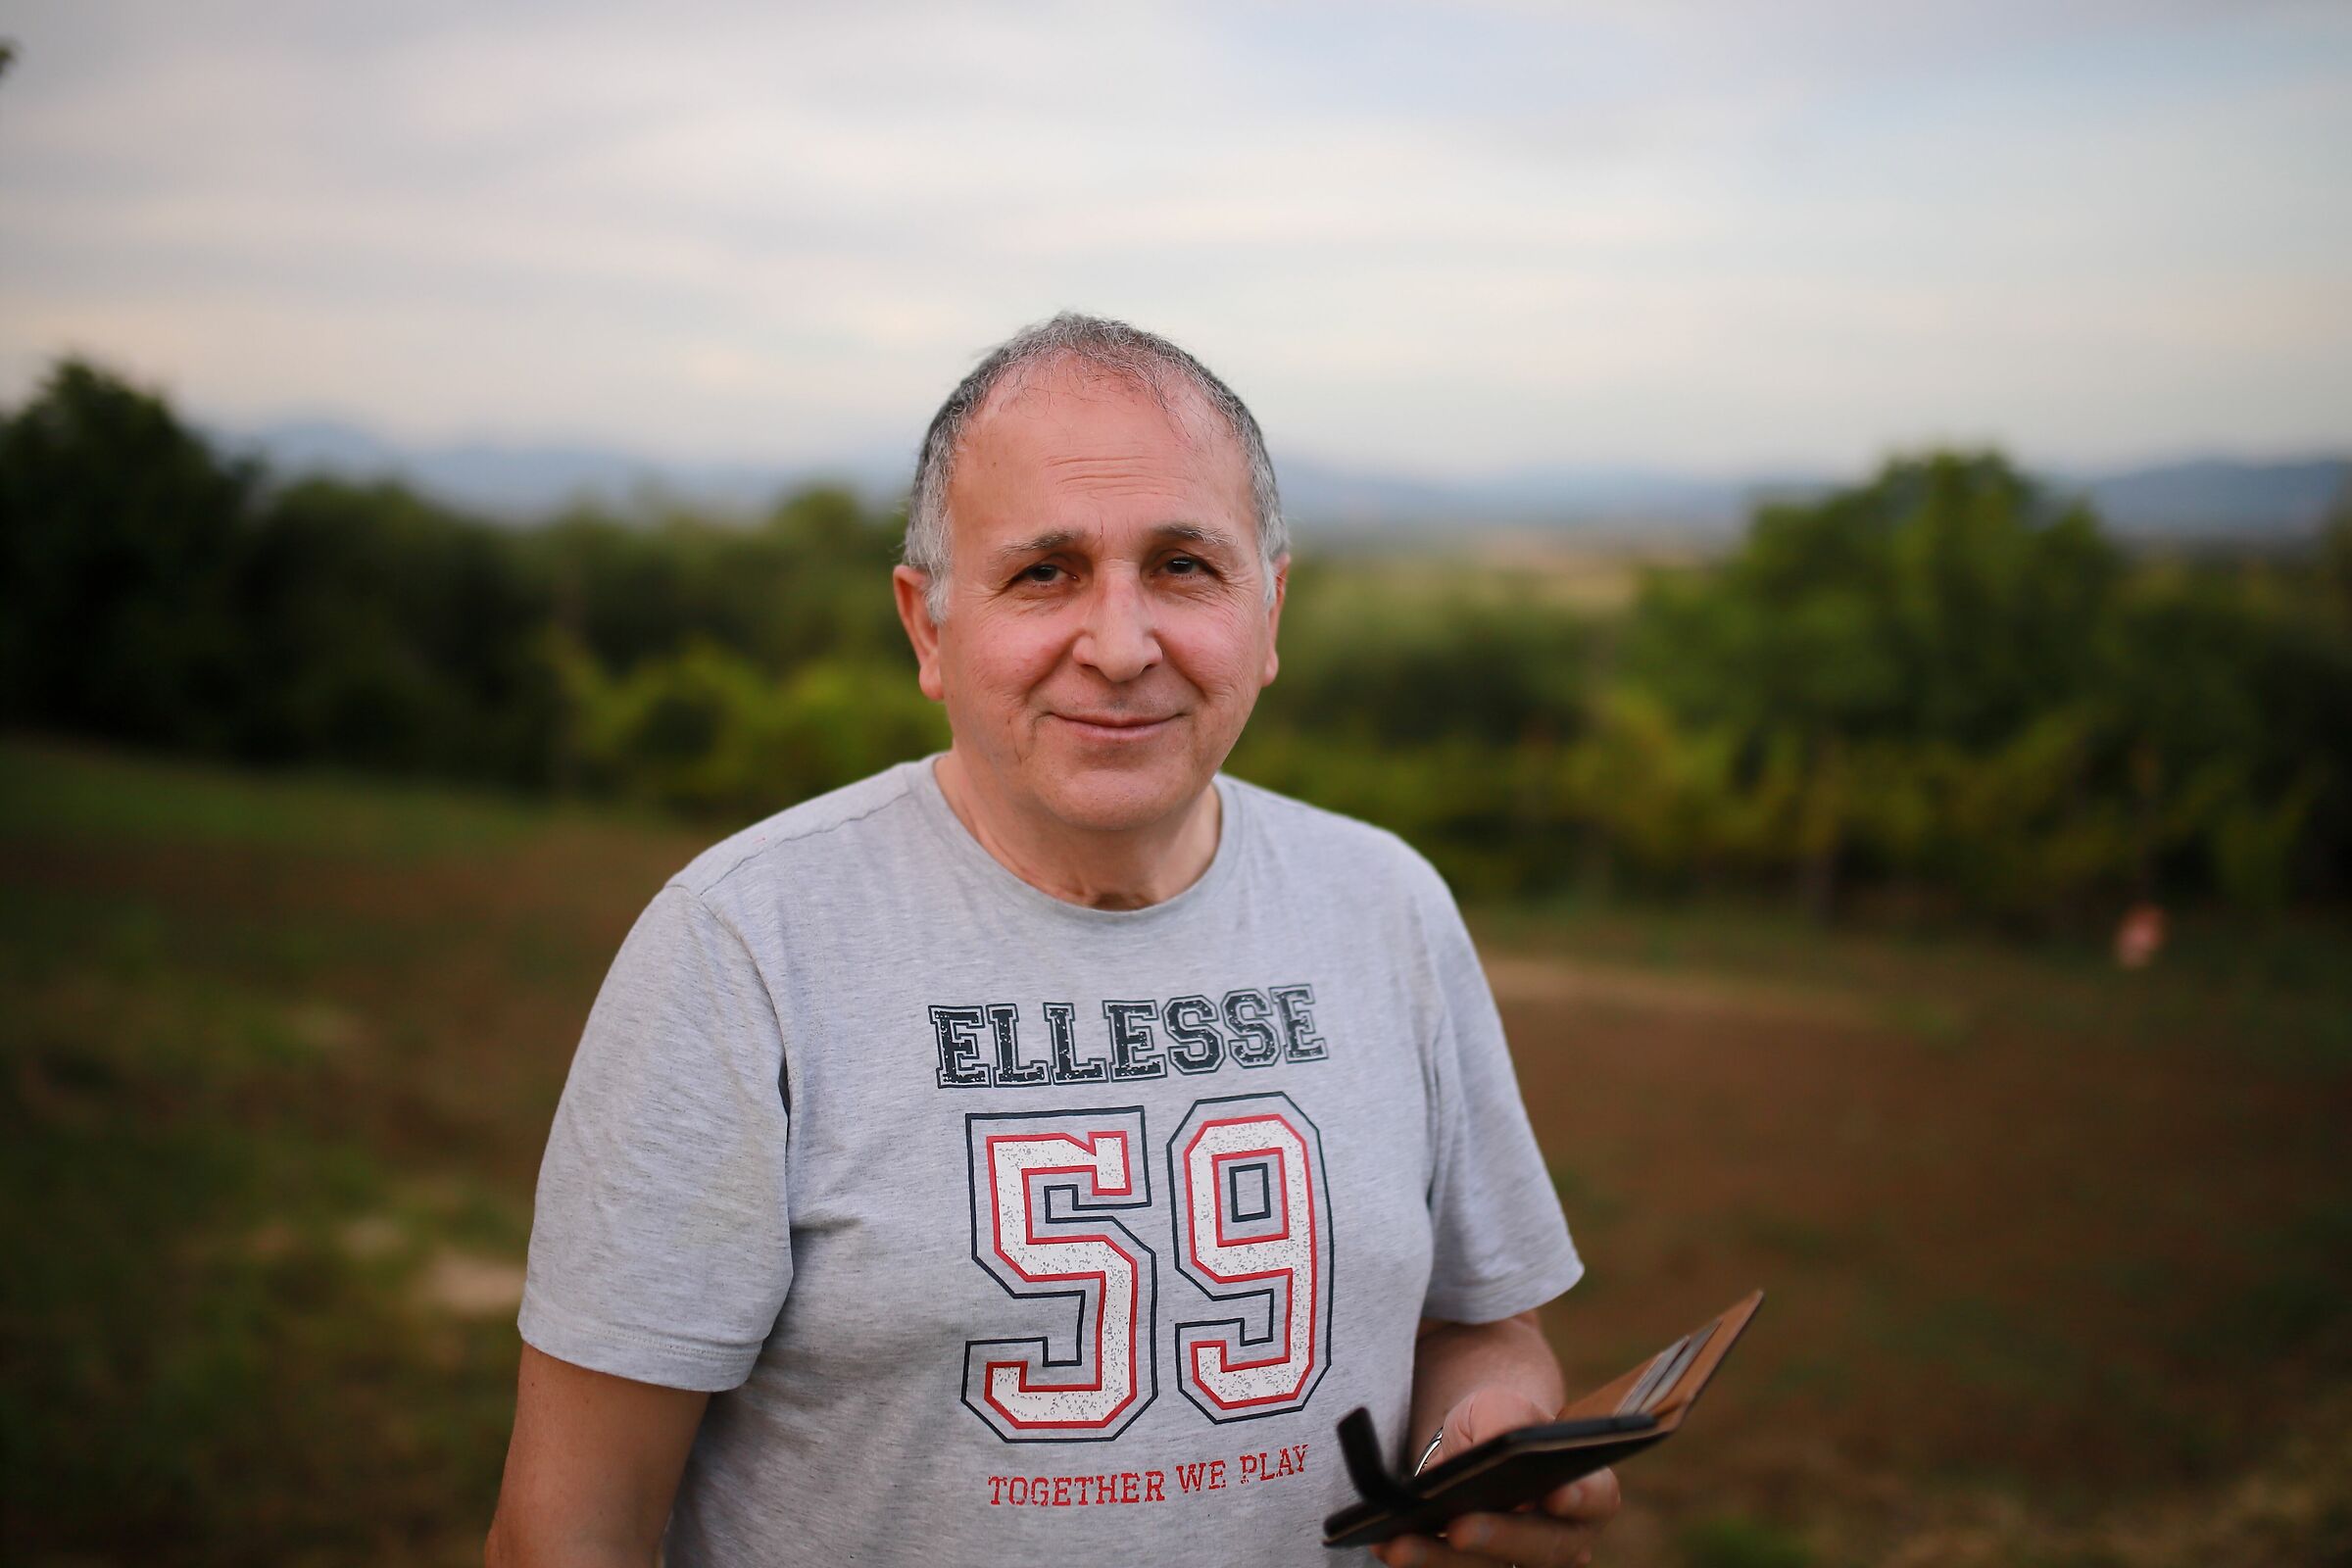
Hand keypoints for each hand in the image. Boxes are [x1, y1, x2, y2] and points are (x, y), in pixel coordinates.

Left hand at [1368, 1386, 1621, 1567]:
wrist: (1469, 1443)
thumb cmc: (1497, 1420)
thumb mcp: (1500, 1405)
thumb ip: (1508, 1421)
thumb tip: (1497, 1448)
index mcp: (1587, 1492)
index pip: (1596, 1498)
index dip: (1580, 1498)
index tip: (1554, 1495)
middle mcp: (1562, 1541)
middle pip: (1539, 1549)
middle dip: (1496, 1540)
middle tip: (1458, 1527)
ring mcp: (1519, 1564)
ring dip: (1442, 1561)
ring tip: (1399, 1543)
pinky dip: (1421, 1563)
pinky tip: (1387, 1544)